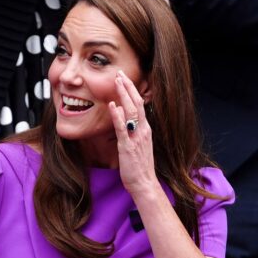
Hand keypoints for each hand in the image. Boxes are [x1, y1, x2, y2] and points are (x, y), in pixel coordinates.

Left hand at [108, 70, 159, 196]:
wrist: (144, 183)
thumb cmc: (139, 166)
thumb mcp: (138, 145)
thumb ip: (132, 131)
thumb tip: (124, 119)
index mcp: (145, 129)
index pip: (140, 104)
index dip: (132, 90)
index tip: (124, 79)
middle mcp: (143, 130)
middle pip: (137, 103)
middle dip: (128, 87)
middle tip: (120, 73)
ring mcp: (136, 138)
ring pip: (132, 111)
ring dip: (124, 95)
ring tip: (117, 82)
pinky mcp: (128, 146)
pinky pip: (122, 128)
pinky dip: (117, 116)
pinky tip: (112, 105)